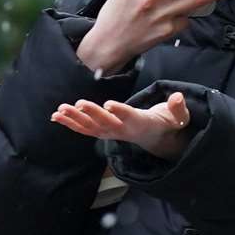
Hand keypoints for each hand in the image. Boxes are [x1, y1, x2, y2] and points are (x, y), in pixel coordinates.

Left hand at [50, 91, 192, 160]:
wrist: (156, 137)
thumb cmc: (166, 122)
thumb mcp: (178, 117)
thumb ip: (178, 108)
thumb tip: (178, 96)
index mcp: (140, 123)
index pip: (129, 117)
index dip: (120, 111)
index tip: (109, 104)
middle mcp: (122, 130)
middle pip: (106, 123)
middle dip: (92, 114)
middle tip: (79, 103)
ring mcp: (110, 133)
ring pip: (90, 128)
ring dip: (74, 119)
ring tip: (60, 110)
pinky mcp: (102, 133)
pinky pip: (84, 130)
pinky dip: (70, 123)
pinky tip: (56, 116)